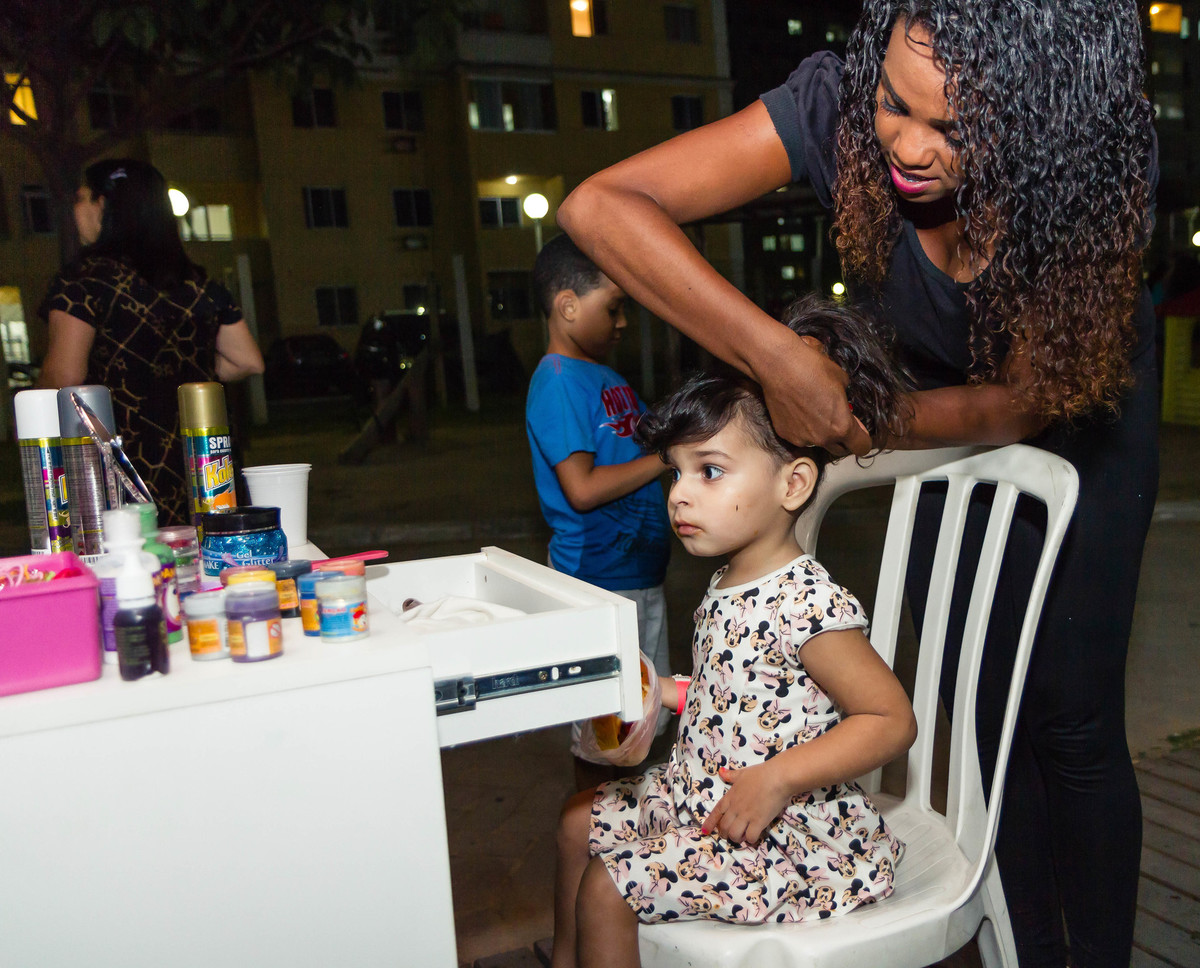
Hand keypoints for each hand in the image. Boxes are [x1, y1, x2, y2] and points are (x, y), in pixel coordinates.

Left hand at [701, 763, 790, 844]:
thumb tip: (721, 772)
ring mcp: (746, 816)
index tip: (704, 831)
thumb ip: (731, 775)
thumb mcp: (743, 773)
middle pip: (724, 827)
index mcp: (730, 796)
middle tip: (730, 835)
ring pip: (734, 834)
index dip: (710, 823)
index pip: (716, 812)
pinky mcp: (759, 822)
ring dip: (737, 838)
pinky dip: (750, 839)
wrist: (777, 777)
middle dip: (725, 833)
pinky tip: (754, 837)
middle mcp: (735, 808)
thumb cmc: (761, 773)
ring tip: (742, 837)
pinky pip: (750, 836)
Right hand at [756, 334, 870, 455]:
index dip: (863, 440)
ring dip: (820, 433)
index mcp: (842, 426)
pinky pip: (799, 436)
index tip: (859, 431)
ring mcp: (802, 438)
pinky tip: (797, 411)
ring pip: (817, 442)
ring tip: (812, 412)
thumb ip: (845, 401)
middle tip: (837, 421)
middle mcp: (823, 438)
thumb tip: (842, 405)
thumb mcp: (842, 381)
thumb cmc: (813, 369)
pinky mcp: (785, 434)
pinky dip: (801, 428)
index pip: (861, 447)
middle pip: (840, 450)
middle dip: (842, 439)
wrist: (780, 367)